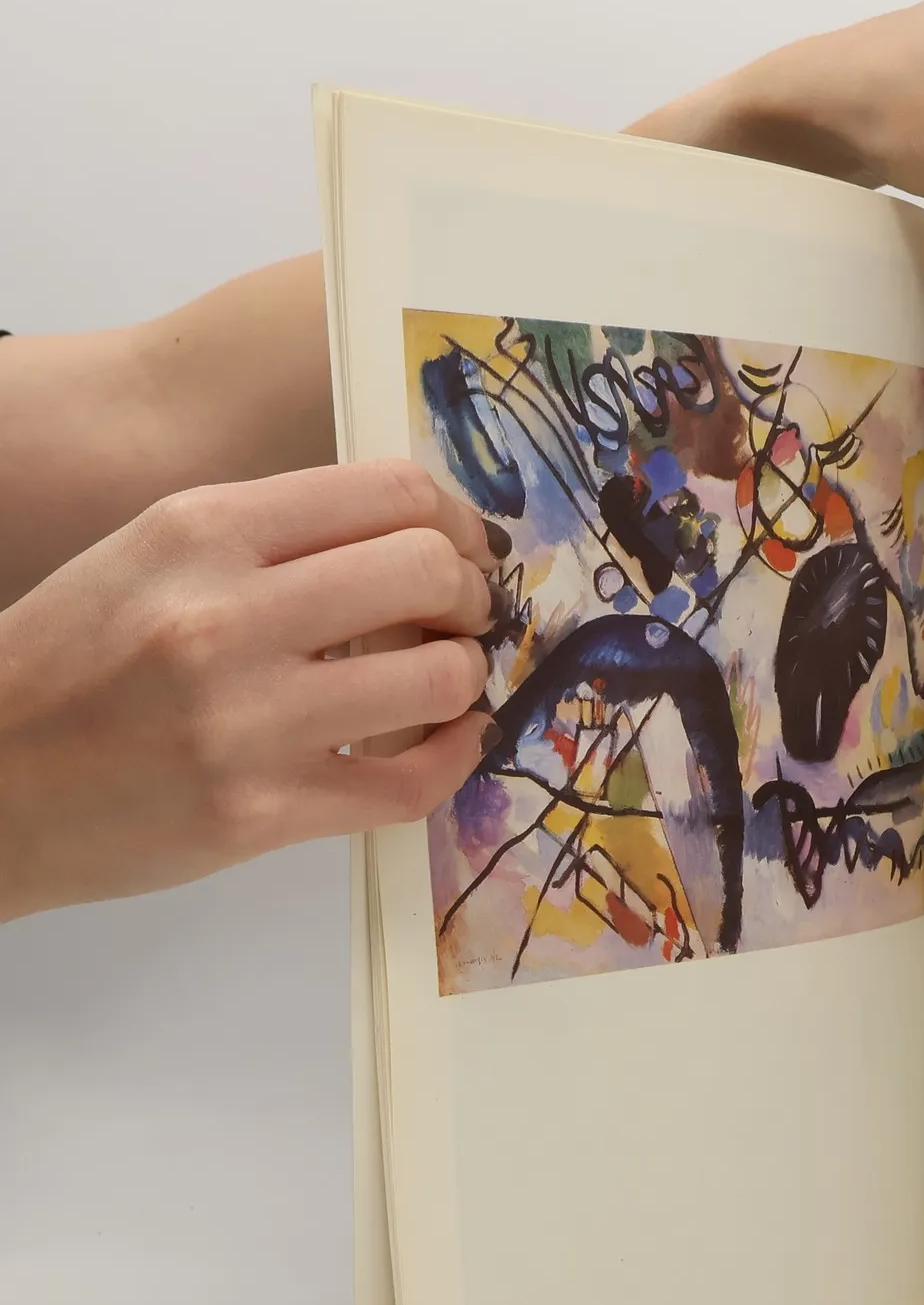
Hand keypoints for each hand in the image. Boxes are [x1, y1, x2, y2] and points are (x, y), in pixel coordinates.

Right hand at [0, 460, 507, 920]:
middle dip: (469, 595)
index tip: (459, 549)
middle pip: (429, 572)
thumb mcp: (152, 558)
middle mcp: (226, 616)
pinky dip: (453, 758)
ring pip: (439, 678)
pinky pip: (411, 783)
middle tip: (459, 618)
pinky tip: (449, 743)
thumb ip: (272, 541)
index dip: (452, 521)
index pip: (388, 492)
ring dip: (461, 678)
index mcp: (200, 531)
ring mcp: (248, 721)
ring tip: (443, 683)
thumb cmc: (72, 666)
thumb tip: (417, 538)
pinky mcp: (262, 812)